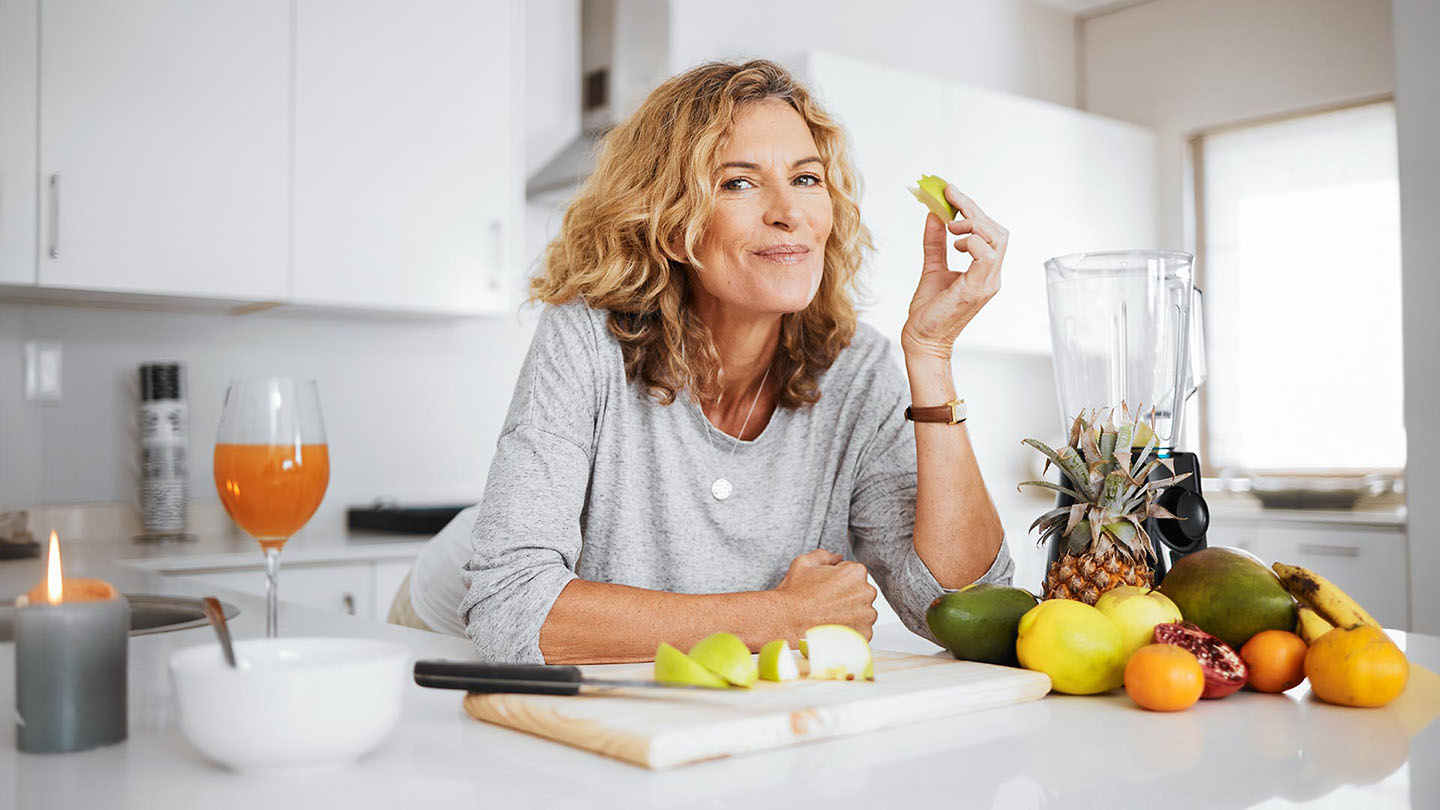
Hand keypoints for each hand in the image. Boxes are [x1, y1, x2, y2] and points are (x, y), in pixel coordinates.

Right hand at [772, 549, 878, 639]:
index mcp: (855, 572)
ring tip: (827, 615)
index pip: (853, 573)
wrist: (786, 621)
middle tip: (825, 602)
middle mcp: (866, 593)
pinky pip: (860, 630)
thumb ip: (825, 555)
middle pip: (860, 592)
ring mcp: (866, 616)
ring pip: (862, 612)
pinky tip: (832, 626)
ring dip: (850, 613)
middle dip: (846, 596)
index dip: (838, 579)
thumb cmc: (794, 595)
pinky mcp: (864, 635)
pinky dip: (849, 630)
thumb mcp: (805, 563)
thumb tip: (836, 557)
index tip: (827, 587)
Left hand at [900, 186, 1008, 360]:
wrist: (922, 340)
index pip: (990, 232)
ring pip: (996, 239)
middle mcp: (991, 276)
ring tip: (950, 228)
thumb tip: (934, 215)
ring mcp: (988, 283)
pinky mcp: (977, 289)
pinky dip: (971, 242)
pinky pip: (985, 256)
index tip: (951, 192)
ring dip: (972, 224)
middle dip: (974, 210)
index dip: (973, 209)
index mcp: (985, 271)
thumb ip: (935, 242)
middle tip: (950, 198)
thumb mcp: (932, 267)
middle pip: (997, 231)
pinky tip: (954, 244)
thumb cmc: (929, 312)